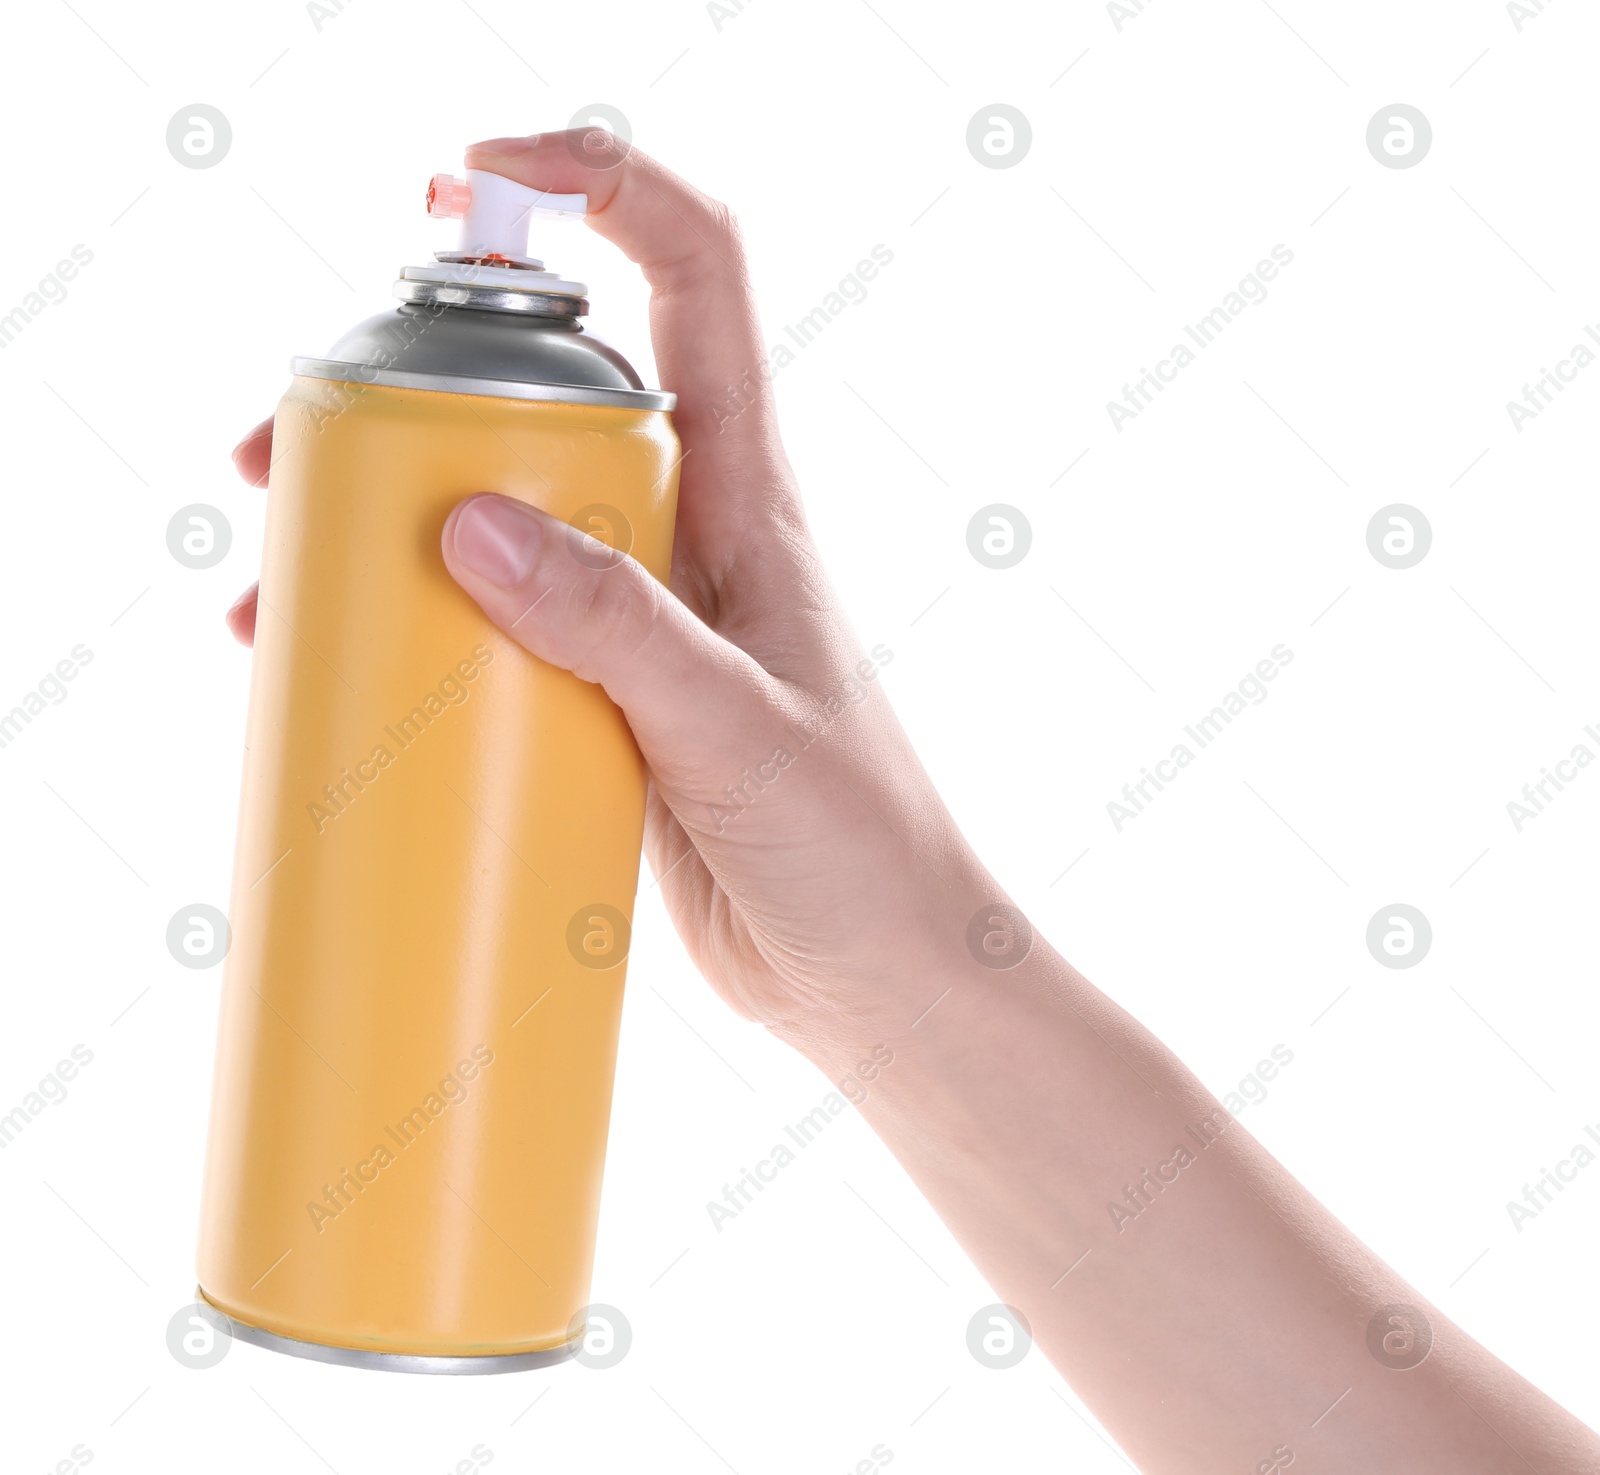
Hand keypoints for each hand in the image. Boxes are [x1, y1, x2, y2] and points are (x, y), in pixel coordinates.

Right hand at [227, 129, 992, 1044]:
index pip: (694, 281)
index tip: (480, 174)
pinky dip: (411, 632)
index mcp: (748, 500)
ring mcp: (639, 617)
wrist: (880, 972)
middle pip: (544, 397)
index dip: (602, 190)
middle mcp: (686, 533)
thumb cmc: (862, 844)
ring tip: (274, 577)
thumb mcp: (737, 729)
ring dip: (384, 520)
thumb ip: (618, 627)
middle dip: (411, 382)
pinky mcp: (602, 700)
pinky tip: (338, 667)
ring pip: (498, 518)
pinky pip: (492, 632)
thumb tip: (469, 520)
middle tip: (287, 439)